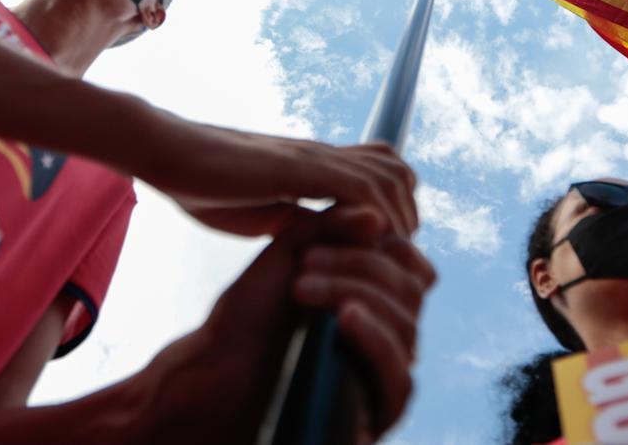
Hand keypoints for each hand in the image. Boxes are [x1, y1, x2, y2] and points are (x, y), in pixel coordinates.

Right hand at [138, 115, 417, 237]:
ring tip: (383, 257)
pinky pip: (359, 189)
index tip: (383, 248)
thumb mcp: (262, 211)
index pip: (379, 169)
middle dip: (405, 213)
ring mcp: (312, 158)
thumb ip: (296, 219)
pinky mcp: (298, 167)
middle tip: (390, 255)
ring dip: (396, 218)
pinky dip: (373, 217)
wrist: (167, 153)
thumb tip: (324, 240)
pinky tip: (362, 249)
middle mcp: (322, 155)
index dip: (393, 207)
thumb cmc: (204, 183)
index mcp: (314, 163)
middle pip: (396, 168)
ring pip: (388, 177)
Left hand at [140, 204, 436, 442]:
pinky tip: (345, 318)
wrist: (216, 371)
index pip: (409, 263)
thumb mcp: (290, 257)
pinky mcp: (380, 412)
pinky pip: (400, 378)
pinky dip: (374, 340)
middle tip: (306, 261)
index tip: (332, 233)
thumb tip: (378, 216)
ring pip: (406, 328)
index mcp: (380, 296)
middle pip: (411, 290)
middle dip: (360, 266)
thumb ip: (331, 228)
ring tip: (303, 288)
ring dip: (357, 294)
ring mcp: (388, 373)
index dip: (381, 241)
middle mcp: (392, 334)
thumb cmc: (251, 316)